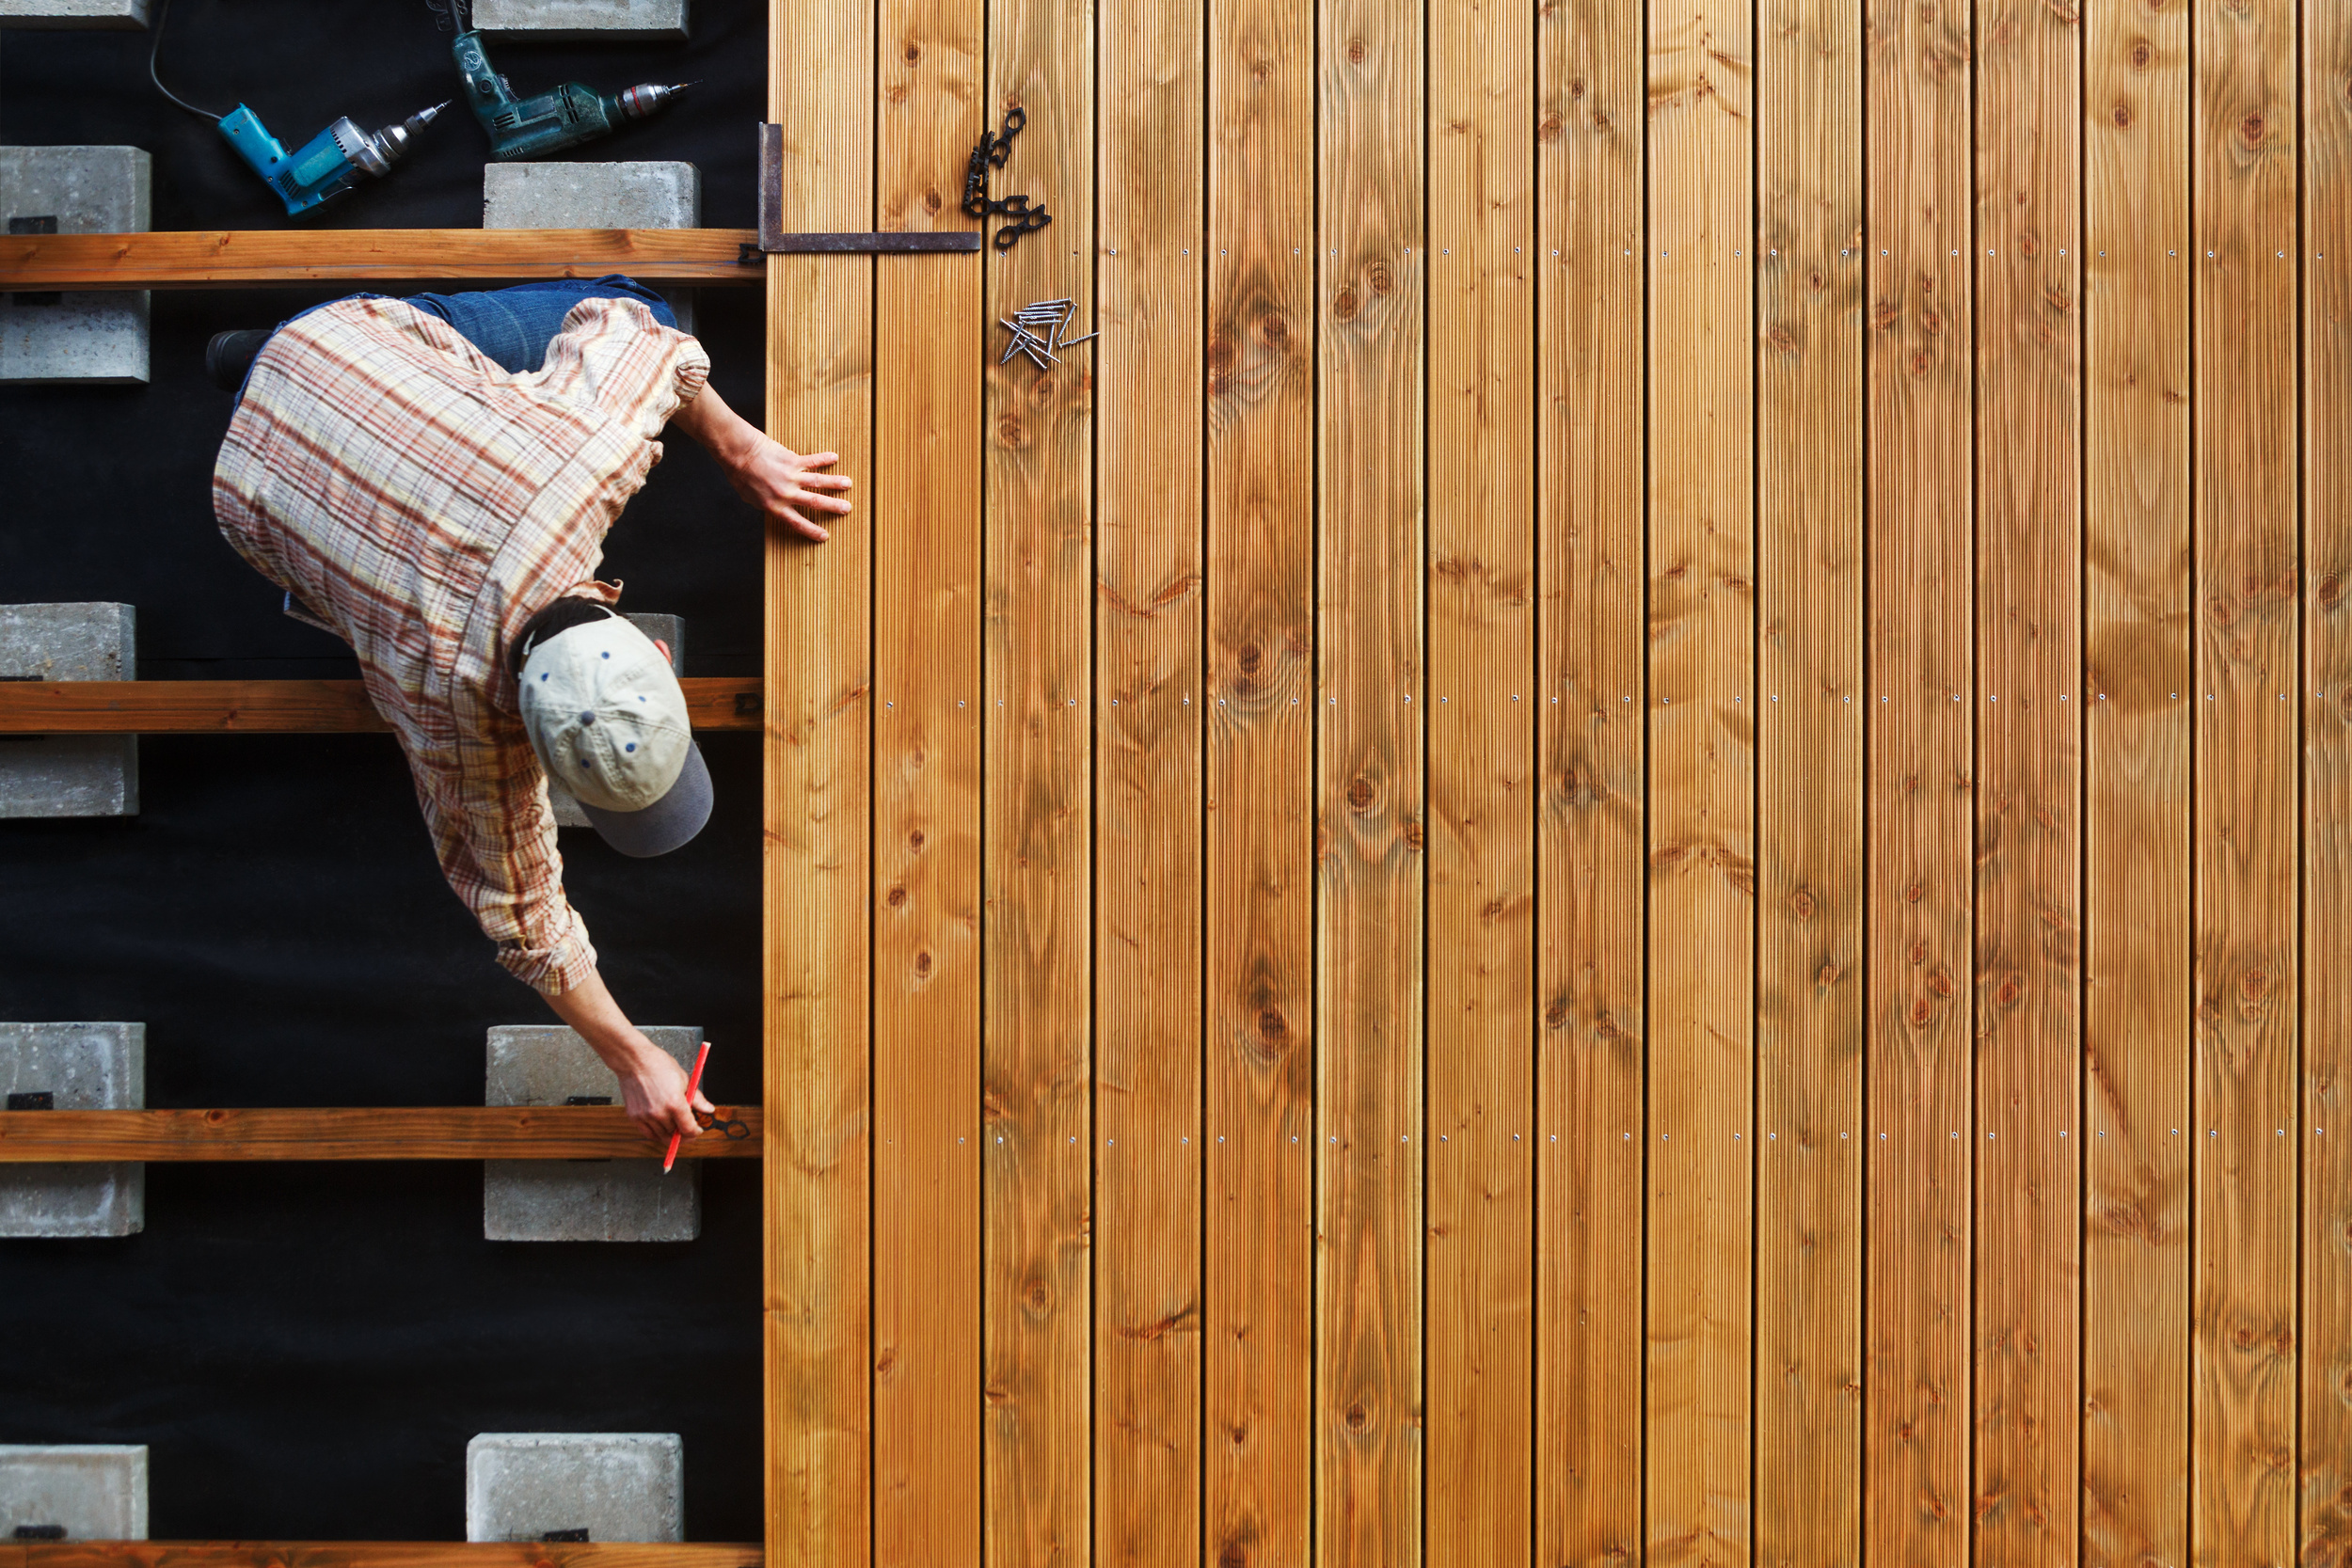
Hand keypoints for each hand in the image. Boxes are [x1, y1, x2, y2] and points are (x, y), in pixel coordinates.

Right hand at [616, 1037, 714, 1144]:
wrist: (635, 1060)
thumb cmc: (659, 1066)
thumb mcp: (684, 1079)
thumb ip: (697, 1098)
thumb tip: (709, 1109)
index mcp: (675, 1103)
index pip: (688, 1129)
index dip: (695, 1132)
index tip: (698, 1129)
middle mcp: (660, 1113)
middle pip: (675, 1134)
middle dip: (684, 1133)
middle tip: (688, 1129)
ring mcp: (645, 1116)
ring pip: (661, 1135)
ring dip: (670, 1134)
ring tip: (675, 1126)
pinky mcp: (634, 1116)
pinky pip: (647, 1133)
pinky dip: (656, 1134)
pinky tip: (662, 1128)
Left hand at [722, 433, 852, 541]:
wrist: (739, 453)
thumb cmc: (740, 475)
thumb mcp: (750, 498)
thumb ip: (765, 504)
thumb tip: (772, 507)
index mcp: (775, 506)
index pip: (797, 523)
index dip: (812, 531)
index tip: (824, 536)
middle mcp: (786, 494)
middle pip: (816, 503)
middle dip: (833, 506)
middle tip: (847, 509)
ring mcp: (791, 477)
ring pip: (819, 482)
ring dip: (835, 483)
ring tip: (848, 484)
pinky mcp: (792, 460)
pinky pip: (812, 460)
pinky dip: (824, 459)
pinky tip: (834, 458)